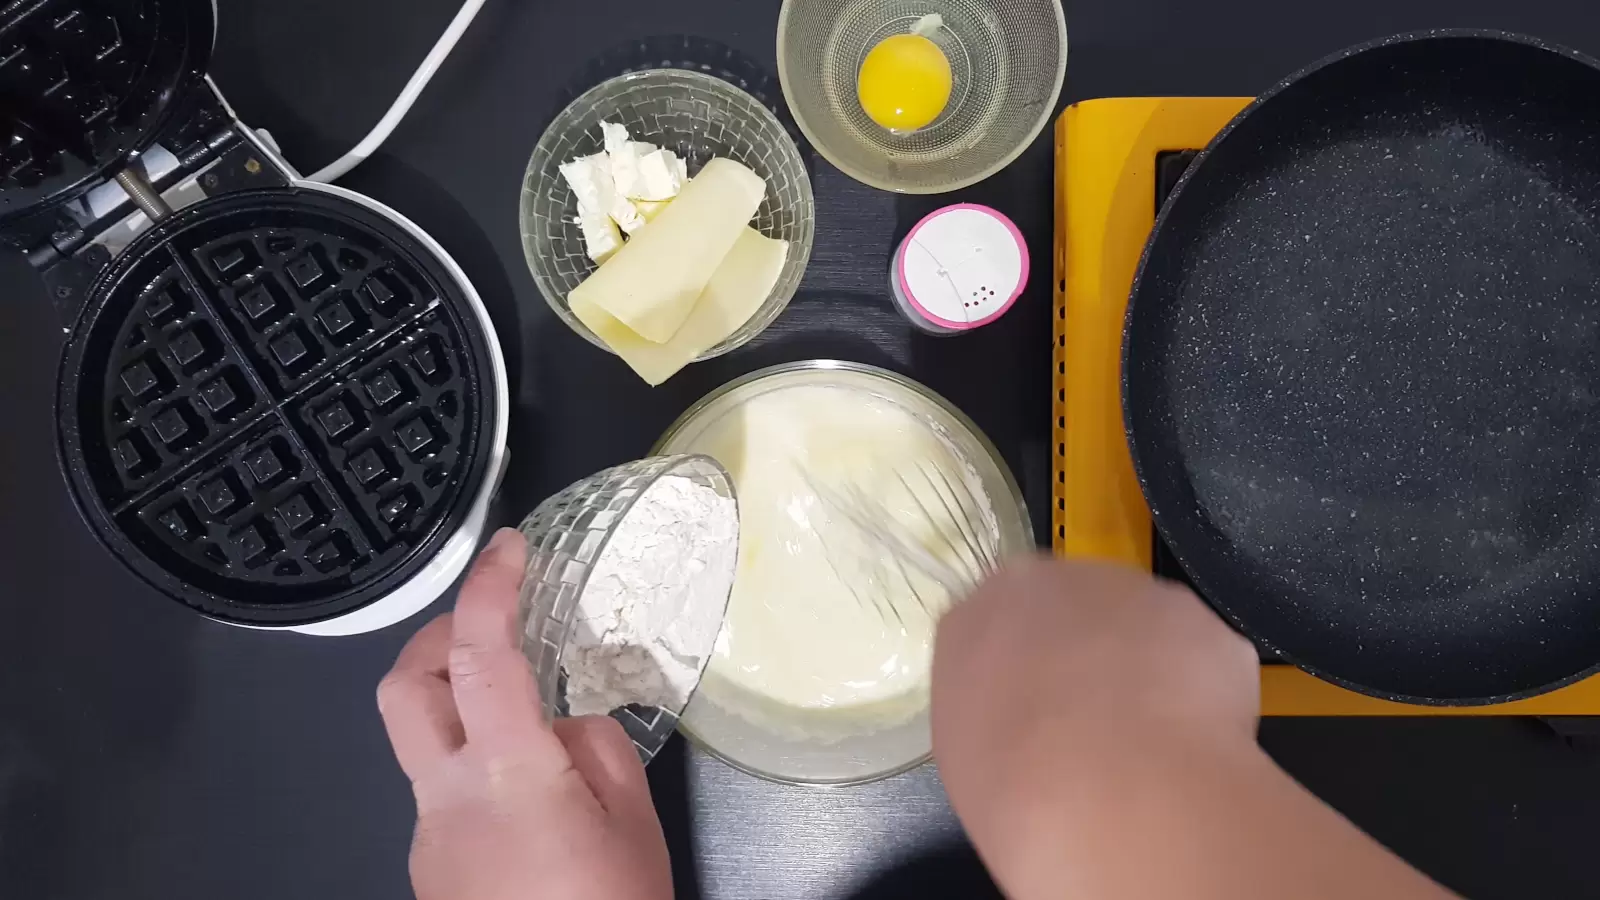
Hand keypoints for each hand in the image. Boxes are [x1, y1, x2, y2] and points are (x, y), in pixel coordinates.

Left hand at [378, 528, 671, 899]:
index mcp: (506, 775)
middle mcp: (445, 798)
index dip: (490, 588)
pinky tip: (528, 802)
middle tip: (490, 626)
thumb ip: (594, 752)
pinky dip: (471, 767)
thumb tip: (564, 718)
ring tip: (527, 719)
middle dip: (435, 639)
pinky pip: (437, 794)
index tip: (511, 548)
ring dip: (455, 705)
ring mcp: (426, 837)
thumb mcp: (633, 825)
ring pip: (416, 743)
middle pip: (401, 689)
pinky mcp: (427, 869)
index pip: (482, 655)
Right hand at [933, 557, 1453, 899]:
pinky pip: (1194, 638)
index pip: (996, 609)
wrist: (1112, 792)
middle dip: (1088, 642)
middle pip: (1069, 599)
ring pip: (1136, 617)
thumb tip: (1018, 706)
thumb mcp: (972, 751)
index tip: (1047, 692)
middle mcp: (1045, 584)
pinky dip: (1200, 672)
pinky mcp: (1193, 613)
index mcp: (974, 618)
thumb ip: (989, 703)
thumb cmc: (1028, 790)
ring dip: (1145, 657)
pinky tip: (1200, 729)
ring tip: (1155, 734)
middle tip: (1101, 716)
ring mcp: (1122, 593)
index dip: (1031, 656)